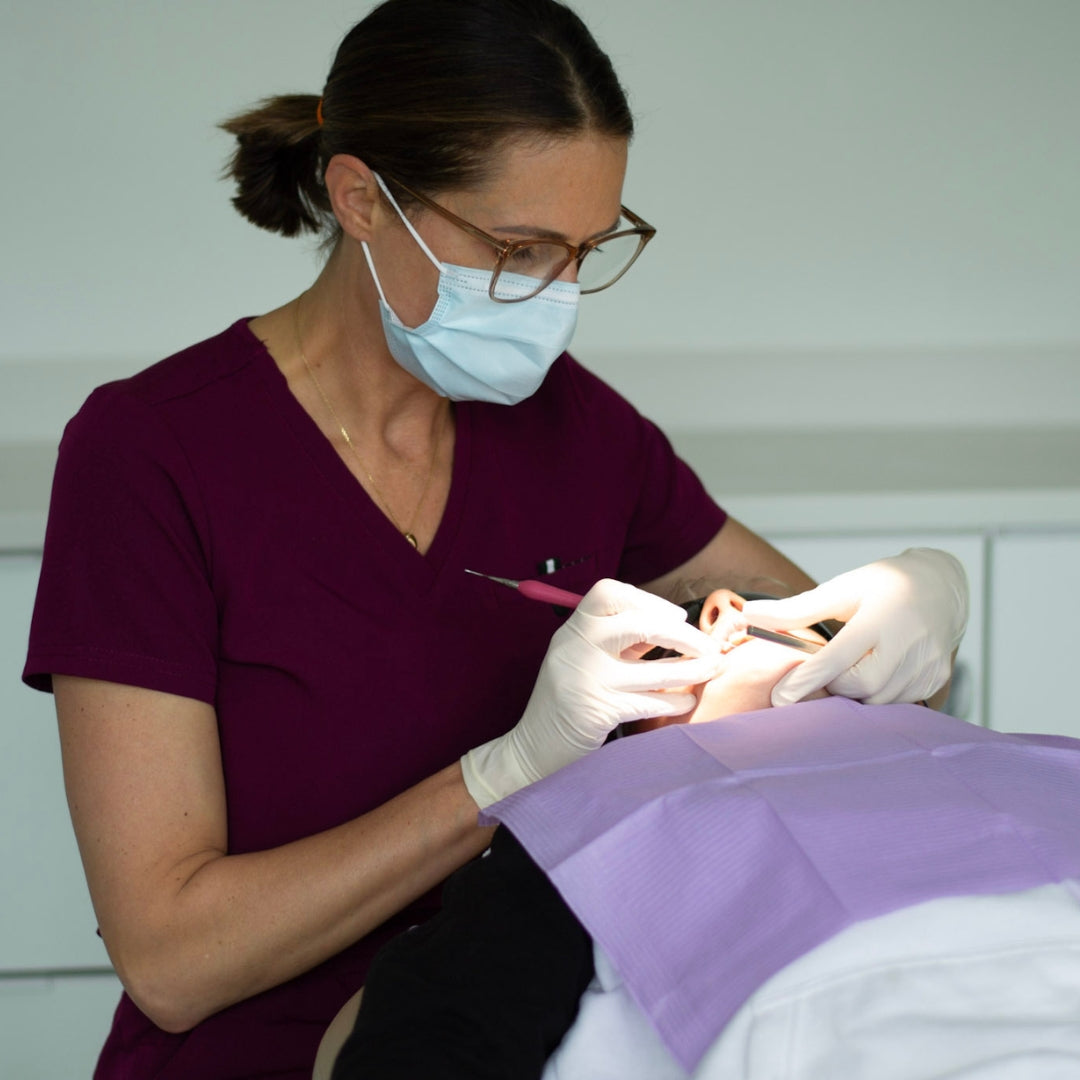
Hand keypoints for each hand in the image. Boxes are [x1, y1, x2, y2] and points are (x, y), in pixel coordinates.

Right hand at [461, 578, 724, 808]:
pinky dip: (675, 702)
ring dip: (692, 670)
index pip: (609, 593)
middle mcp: (577, 647)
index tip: (674, 615)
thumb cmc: (567, 697)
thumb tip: (672, 622)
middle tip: (707, 648)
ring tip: (712, 670)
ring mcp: (587, 679)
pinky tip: (687, 703)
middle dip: (684, 636)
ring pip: (655, 670)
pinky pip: (650, 702)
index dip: (648, 599)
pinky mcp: (598, 711)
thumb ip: (620, 640)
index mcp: (573, 628)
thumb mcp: (584, 656)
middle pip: (641, 625)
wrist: (533, 747)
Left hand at [740, 548, 968, 705]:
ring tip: (851, 669)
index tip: (779, 698)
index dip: (805, 681)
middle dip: (834, 684)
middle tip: (826, 670)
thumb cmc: (883, 586)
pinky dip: (878, 695)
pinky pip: (898, 702)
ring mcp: (927, 664)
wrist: (940, 586)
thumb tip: (749, 613)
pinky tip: (874, 673)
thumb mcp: (839, 589)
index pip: (836, 660)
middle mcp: (908, 643)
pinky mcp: (936, 678)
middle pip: (859, 686)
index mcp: (879, 618)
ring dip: (856, 693)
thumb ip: (794, 609)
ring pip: (878, 700)